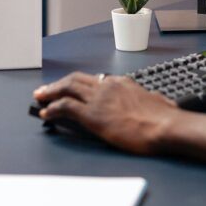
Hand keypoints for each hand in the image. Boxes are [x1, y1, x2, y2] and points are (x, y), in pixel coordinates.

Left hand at [33, 72, 177, 153]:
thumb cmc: (165, 118)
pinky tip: (45, 113)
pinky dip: (53, 108)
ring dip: (50, 92)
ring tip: (40, 98)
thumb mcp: (157, 102)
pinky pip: (66, 107)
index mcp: (122, 83)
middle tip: (46, 89)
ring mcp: (99, 99)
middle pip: (76, 79)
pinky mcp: (92, 115)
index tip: (71, 88)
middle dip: (58, 84)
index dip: (78, 84)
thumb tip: (154, 102)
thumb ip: (149, 100)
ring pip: (67, 88)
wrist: (165, 126)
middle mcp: (108, 86)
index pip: (94, 79)